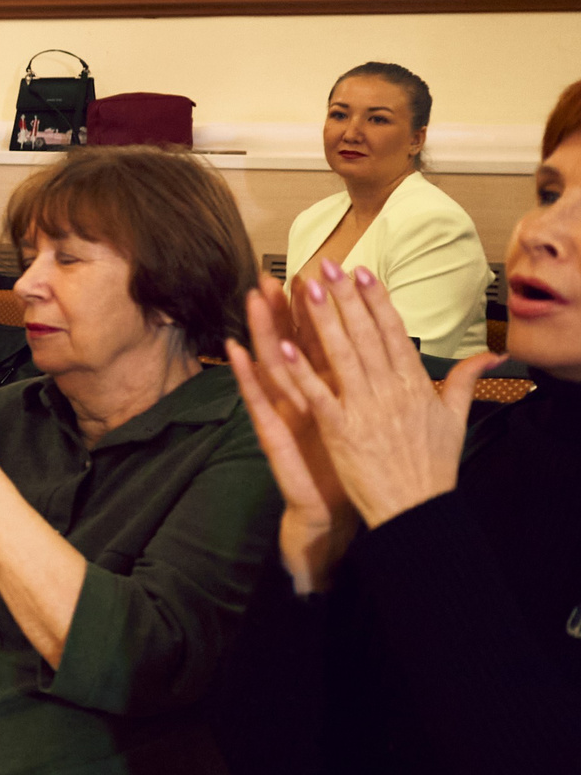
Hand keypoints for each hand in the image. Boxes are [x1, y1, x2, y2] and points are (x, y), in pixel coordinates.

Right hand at [226, 278, 355, 590]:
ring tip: (253, 298)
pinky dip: (247, 376)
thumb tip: (401, 361)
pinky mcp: (275, 436)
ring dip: (261, 330)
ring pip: (273, 365)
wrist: (334, 517)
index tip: (319, 275)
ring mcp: (287, 415)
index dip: (325, 309)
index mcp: (334, 391)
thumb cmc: (354, 471)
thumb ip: (386, 389)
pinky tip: (236, 350)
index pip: (327, 342)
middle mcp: (307, 398)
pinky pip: (259, 402)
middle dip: (286, 310)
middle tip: (275, 274)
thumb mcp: (376, 424)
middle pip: (294, 345)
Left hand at [266, 260, 494, 531]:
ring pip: (341, 355)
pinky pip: (318, 394)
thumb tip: (492, 355)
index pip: (394, 332)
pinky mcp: (340, 431)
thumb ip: (466, 381)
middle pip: (365, 335)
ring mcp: (364, 409)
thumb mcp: (456, 419)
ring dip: (323, 320)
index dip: (376, 301)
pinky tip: (283, 346)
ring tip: (306, 289)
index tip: (362, 271)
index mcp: (414, 385)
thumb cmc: (433, 466)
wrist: (417, 510)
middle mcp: (390, 391)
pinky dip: (301, 370)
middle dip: (345, 297)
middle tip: (326, 264)